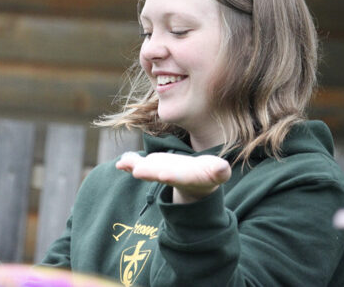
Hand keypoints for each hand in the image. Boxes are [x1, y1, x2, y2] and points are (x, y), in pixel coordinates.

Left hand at [116, 152, 230, 203]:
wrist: (195, 183)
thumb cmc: (208, 174)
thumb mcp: (216, 173)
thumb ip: (218, 171)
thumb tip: (222, 169)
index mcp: (187, 177)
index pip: (179, 176)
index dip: (172, 175)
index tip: (163, 174)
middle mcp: (170, 176)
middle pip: (158, 174)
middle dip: (149, 172)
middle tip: (137, 171)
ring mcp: (158, 171)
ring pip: (145, 169)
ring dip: (134, 167)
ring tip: (123, 164)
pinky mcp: (151, 166)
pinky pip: (138, 164)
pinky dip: (129, 163)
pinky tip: (121, 161)